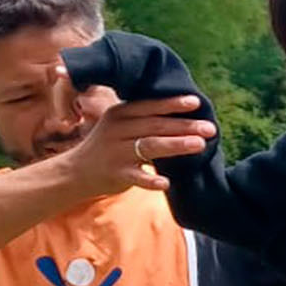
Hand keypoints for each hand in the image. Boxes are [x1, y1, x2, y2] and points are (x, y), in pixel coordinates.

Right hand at [59, 89, 213, 194]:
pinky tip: (166, 182)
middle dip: (184, 126)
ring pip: (149, 146)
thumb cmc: (108, 146)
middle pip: (155, 125)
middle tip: (210, 128)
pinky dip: (150, 180)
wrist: (76, 172)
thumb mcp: (120, 126)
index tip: (196, 102)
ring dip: (176, 145)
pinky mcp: (116, 174)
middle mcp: (118, 130)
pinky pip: (136, 177)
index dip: (172, 104)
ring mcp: (116, 152)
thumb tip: (182, 114)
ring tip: (199, 145)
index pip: (150, 106)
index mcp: (120, 114)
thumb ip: (145, 120)